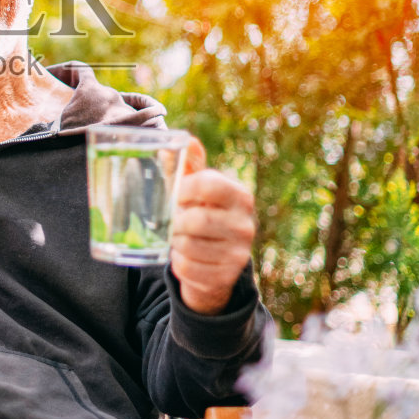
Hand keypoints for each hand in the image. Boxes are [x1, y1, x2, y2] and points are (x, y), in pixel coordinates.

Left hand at [169, 138, 255, 315]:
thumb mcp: (197, 190)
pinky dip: (178, 263)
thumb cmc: (202, 215)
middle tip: (172, 221)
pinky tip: (184, 257)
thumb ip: (188, 166)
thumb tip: (180, 142)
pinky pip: (188, 268)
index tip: (175, 195)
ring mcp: (239, 253)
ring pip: (189, 246)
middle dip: (177, 221)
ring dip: (175, 243)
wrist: (216, 263)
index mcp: (239, 196)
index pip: (208, 184)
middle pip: (197, 220)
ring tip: (178, 238)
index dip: (184, 189)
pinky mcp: (226, 277)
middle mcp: (245, 225)